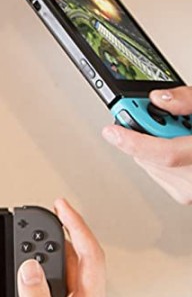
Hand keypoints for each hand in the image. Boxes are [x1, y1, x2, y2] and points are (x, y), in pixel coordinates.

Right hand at [17, 199, 106, 296]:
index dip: (75, 228)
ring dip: (53, 256)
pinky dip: (41, 280)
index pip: (89, 259)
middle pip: (80, 264)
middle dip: (64, 235)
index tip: (59, 207)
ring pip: (67, 280)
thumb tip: (28, 268)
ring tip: (35, 238)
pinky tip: (28, 278)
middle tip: (46, 214)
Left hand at [101, 87, 191, 204]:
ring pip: (149, 165)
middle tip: (146, 111)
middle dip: (142, 133)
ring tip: (176, 130)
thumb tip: (158, 99)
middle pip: (151, 157)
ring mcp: (190, 192)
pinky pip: (157, 173)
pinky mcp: (184, 196)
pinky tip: (176, 145)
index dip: (135, 141)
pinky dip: (157, 158)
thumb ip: (188, 100)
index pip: (166, 154)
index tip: (112, 131)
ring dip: (150, 145)